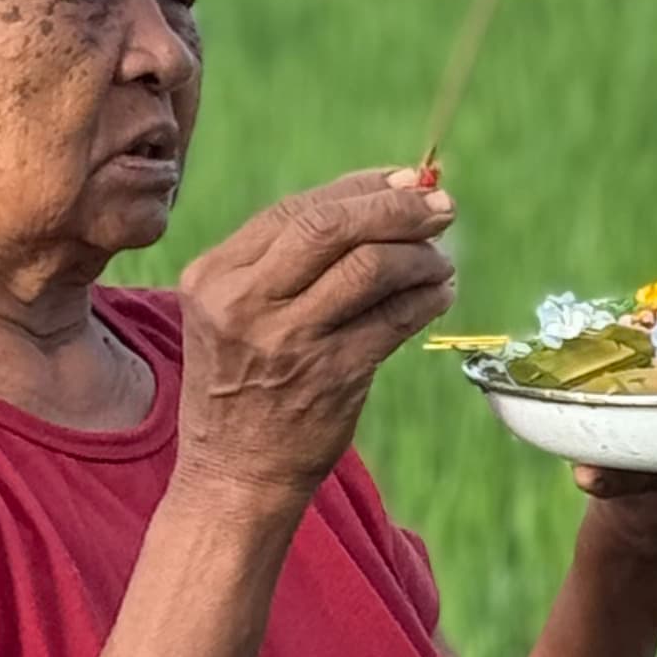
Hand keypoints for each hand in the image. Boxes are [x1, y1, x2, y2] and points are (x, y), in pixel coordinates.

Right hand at [175, 169, 458, 509]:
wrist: (233, 475)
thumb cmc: (241, 385)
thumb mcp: (231, 313)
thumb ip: (284, 260)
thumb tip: (383, 195)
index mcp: (214, 277)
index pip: (294, 210)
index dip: (359, 188)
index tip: (405, 181)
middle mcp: (245, 304)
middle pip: (331, 226)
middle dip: (397, 208)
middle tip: (442, 207)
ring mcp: (289, 342)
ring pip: (370, 267)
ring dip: (420, 255)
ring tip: (440, 260)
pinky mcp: (333, 377)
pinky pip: (395, 319)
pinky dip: (428, 297)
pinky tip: (440, 292)